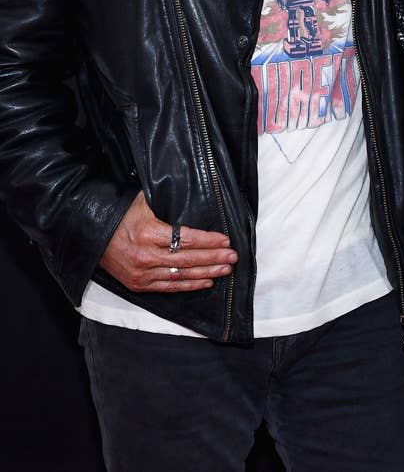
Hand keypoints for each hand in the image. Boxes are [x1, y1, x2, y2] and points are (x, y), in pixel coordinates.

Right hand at [99, 191, 237, 291]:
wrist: (93, 236)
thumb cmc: (122, 215)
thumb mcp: (142, 201)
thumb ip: (166, 202)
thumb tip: (192, 193)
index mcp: (148, 233)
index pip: (186, 239)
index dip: (208, 241)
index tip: (225, 240)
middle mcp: (146, 256)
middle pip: (188, 259)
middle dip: (214, 257)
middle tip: (233, 256)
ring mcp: (142, 274)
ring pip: (181, 275)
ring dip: (207, 272)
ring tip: (226, 269)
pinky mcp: (139, 285)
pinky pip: (170, 287)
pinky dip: (189, 285)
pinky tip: (206, 281)